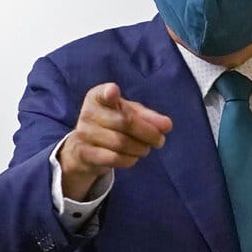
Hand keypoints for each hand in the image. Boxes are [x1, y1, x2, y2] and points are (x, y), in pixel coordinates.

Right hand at [58, 83, 172, 200]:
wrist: (85, 149)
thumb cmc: (112, 124)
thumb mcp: (129, 114)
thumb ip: (149, 118)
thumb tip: (167, 125)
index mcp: (98, 97)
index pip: (103, 93)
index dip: (109, 93)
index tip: (113, 91)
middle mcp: (88, 113)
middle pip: (125, 122)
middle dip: (148, 133)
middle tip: (159, 140)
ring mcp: (84, 134)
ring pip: (121, 143)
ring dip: (140, 148)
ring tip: (145, 148)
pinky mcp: (84, 154)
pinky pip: (114, 158)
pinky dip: (130, 159)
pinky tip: (133, 157)